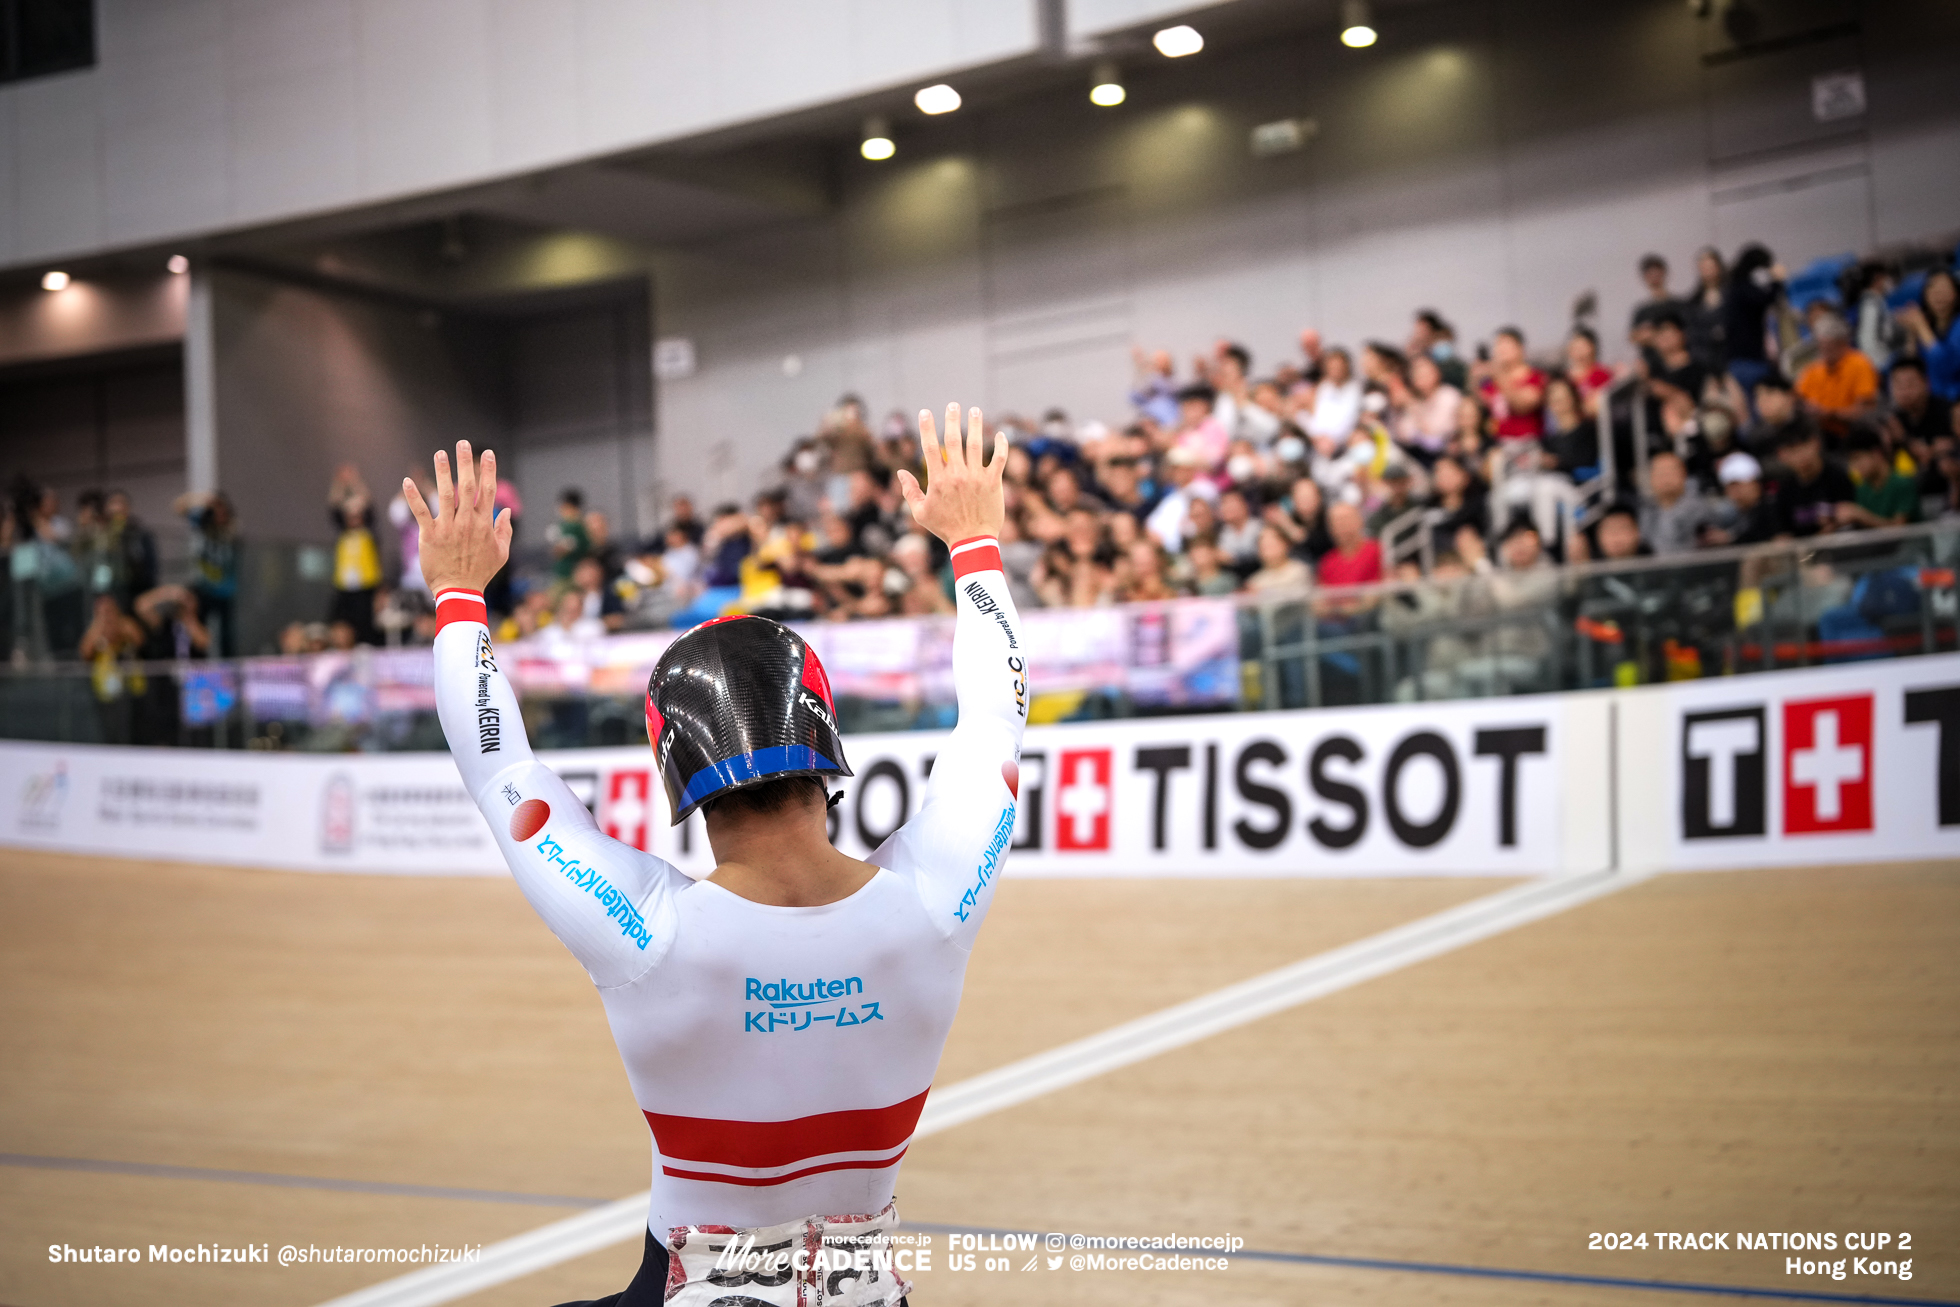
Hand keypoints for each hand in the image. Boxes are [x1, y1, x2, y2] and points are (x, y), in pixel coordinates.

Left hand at [404, 441, 511, 593]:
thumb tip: (506, 511)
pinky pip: (421, 512)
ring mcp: (448, 527)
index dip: (488, 470)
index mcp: (484, 523)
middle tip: (462, 444)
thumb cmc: (480, 573)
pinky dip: (413, 497)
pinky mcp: (430, 535)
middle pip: (466, 486)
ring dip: (442, 472)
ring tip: (440, 453)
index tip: (487, 453)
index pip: (488, 491)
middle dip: (465, 463)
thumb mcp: (501, 553)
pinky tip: (408, 481)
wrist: (459, 591)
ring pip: (444, 494)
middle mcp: (467, 521)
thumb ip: (504, 530)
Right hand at [895, 404, 1006, 544]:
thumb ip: (910, 491)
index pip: (930, 447)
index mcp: (938, 479)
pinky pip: (999, 459)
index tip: (925, 412)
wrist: (972, 542)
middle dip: (952, 419)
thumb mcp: (921, 512)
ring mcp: (976, 477)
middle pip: (954, 439)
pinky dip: (1001, 445)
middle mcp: (957, 474)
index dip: (927, 427)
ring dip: (975, 425)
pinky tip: (1001, 434)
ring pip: (976, 444)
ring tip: (975, 410)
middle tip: (953, 404)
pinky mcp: (993, 482)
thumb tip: (900, 473)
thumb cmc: (945, 528)